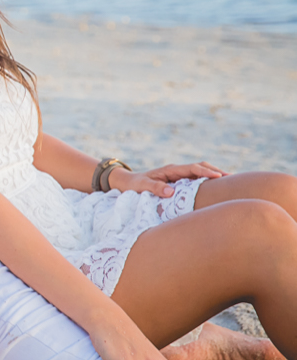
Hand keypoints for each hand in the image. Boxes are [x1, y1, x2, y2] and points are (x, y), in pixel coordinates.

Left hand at [108, 161, 226, 197]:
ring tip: (231, 183)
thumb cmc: (133, 185)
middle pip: (201, 167)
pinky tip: (216, 190)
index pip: (192, 168)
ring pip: (200, 172)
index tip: (219, 177)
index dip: (206, 172)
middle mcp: (176, 170)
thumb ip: (155, 187)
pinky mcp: (178, 181)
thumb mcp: (141, 186)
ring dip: (214, 175)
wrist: (126, 182)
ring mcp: (178, 175)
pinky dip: (207, 181)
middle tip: (234, 179)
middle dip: (216, 171)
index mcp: (170, 170)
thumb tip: (171, 192)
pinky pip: (196, 179)